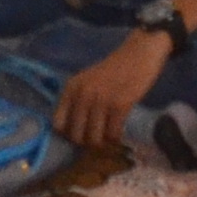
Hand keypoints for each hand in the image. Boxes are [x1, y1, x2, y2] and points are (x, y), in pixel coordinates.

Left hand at [53, 29, 170, 152]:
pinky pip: (113, 134)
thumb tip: (71, 131)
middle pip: (76, 136)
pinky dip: (116, 137)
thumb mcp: (87, 81)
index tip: (79, 134)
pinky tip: (119, 130)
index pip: (58, 123)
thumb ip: (77, 100)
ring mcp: (101, 100)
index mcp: (71, 88)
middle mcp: (82, 94)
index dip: (67, 134)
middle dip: (86, 141)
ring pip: (94, 139)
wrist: (138, 54)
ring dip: (102, 142)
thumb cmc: (113, 70)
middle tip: (96, 137)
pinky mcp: (120, 105)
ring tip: (108, 135)